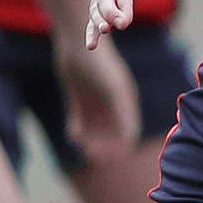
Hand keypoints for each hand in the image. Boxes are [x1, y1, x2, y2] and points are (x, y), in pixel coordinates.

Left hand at [51, 38, 140, 163]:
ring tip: (82, 147)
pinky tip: (73, 135)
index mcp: (125, 103)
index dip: (122, 147)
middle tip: (93, 155)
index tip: (112, 158)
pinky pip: (79, 123)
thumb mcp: (112, 89)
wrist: (76, 45)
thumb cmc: (99, 65)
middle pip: (111, 135)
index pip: (128, 132)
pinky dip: (77, 132)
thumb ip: (122, 112)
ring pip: (94, 131)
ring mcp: (94, 105)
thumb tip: (130, 137)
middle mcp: (112, 106)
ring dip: (90, 142)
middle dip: (104, 147)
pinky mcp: (78, 102)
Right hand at [85, 0, 184, 50]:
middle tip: (119, 25)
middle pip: (105, 1)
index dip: (124, 6)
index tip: (125, 21)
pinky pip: (91, 23)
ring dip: (98, 23)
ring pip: (96, 12)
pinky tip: (91, 45)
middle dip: (110, 13)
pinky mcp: (96, 11)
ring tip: (103, 31)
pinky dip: (91, 34)